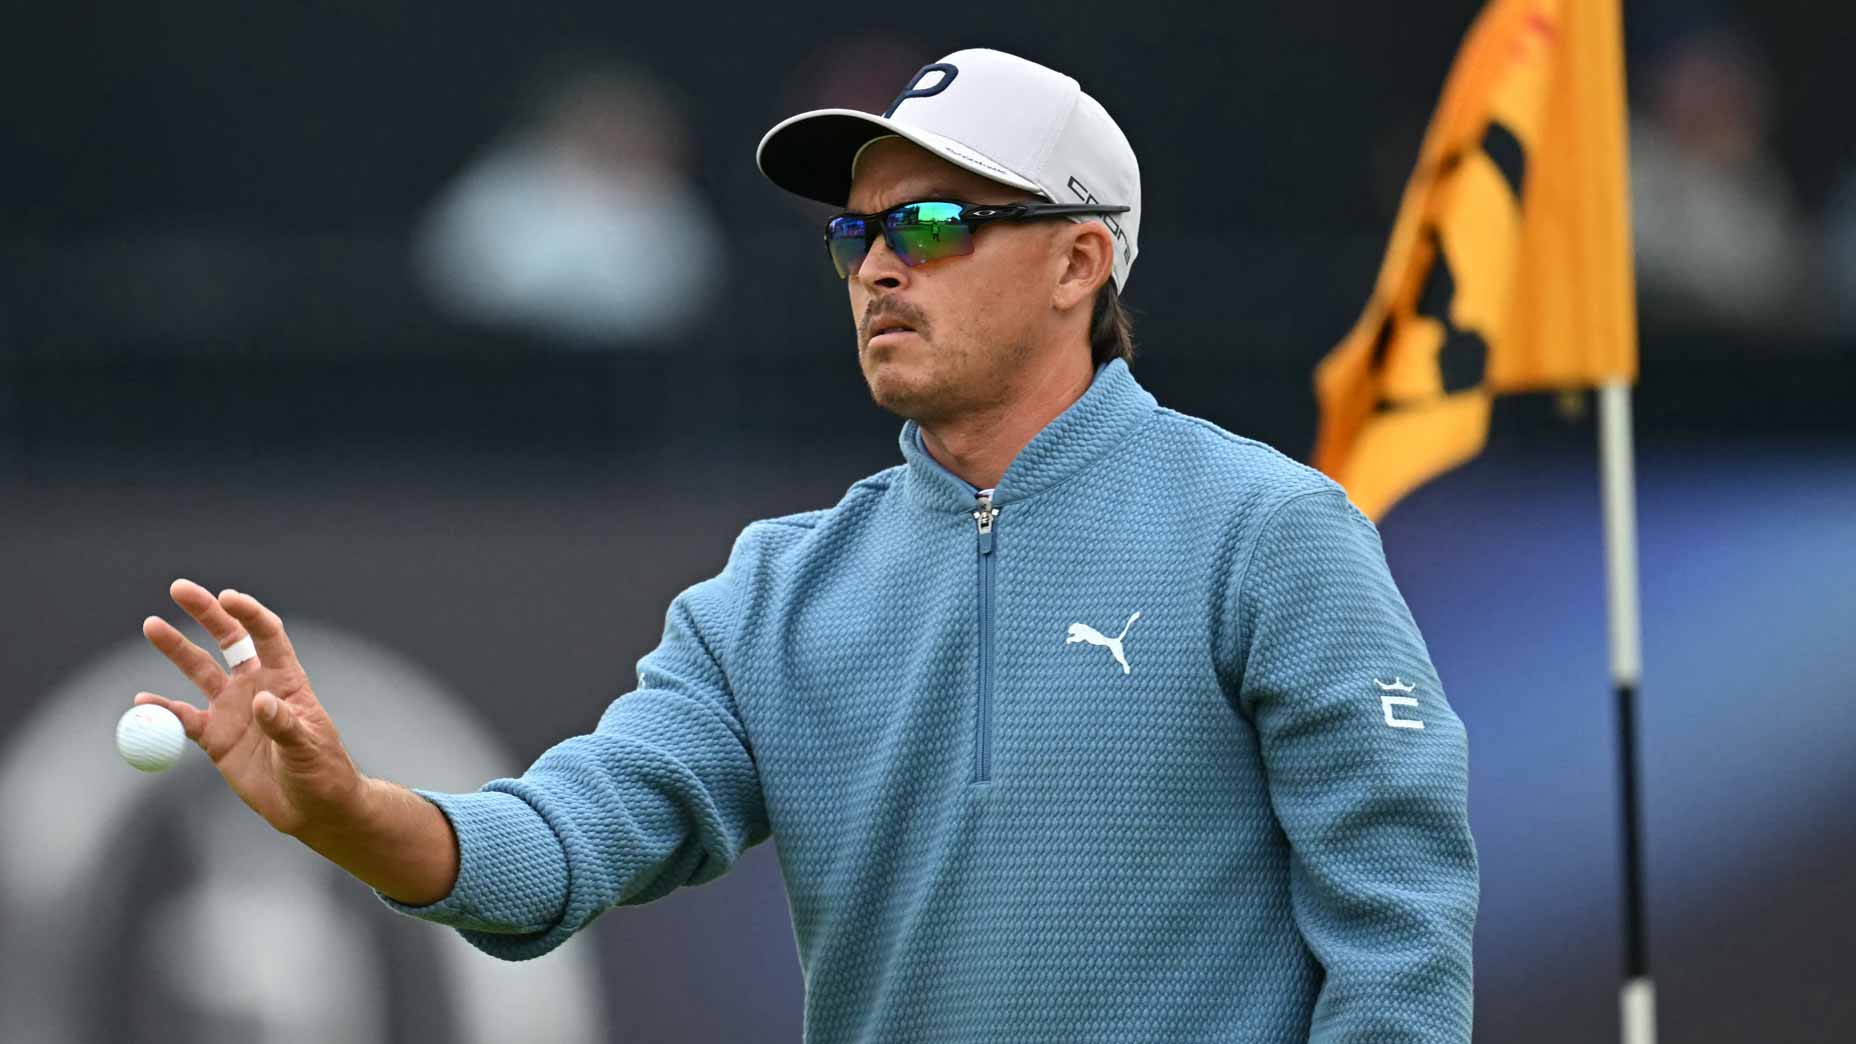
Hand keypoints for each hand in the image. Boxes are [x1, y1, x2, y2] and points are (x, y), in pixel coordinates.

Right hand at [138, 579, 365, 839]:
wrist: (312, 808)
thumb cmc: (322, 772)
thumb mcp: (307, 748)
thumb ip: (284, 724)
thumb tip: (262, 702)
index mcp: (286, 680)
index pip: (266, 635)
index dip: (248, 613)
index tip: (228, 597)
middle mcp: (256, 687)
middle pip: (228, 640)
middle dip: (206, 613)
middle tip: (179, 588)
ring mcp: (234, 710)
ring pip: (200, 671)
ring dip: (177, 649)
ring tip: (152, 625)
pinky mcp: (216, 737)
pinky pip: (182, 719)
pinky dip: (161, 711)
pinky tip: (141, 702)